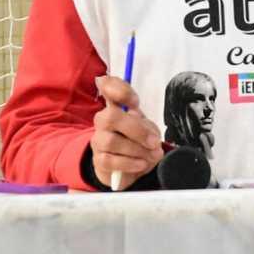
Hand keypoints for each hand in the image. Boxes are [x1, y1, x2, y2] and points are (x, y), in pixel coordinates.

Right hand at [90, 74, 164, 189]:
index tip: (135, 102)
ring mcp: (99, 140)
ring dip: (136, 150)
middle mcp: (103, 120)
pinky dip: (130, 163)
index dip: (119, 89)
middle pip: (111, 117)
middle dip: (136, 130)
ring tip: (151, 156)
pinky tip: (141, 164)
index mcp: (116, 106)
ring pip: (111, 141)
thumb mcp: (147, 129)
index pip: (107, 86)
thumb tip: (149, 138)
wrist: (129, 167)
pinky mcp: (99, 160)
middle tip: (154, 142)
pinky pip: (110, 161)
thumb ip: (147, 127)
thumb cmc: (138, 142)